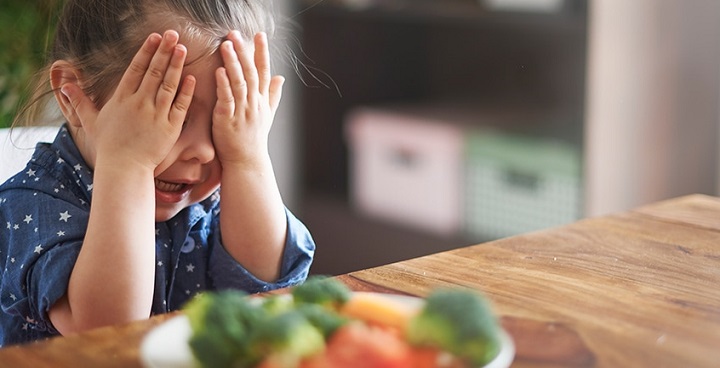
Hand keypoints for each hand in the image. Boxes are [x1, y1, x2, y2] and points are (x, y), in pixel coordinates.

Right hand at [61, 30, 195, 170]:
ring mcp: (156, 115)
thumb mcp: (91, 121)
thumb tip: (64, 85)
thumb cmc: (109, 146)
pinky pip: (180, 106)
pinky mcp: (170, 127)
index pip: (136, 69)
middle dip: (163, 52)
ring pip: (168, 85)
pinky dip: (186, 92)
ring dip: (176, 66)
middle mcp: (139, 103)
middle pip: (153, 72)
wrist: (124, 168)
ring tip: (182, 49)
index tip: (154, 37)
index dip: (146, 51)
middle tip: (173, 35)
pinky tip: (191, 78)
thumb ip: (80, 102)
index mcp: (122, 99)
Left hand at [212, 31, 284, 168]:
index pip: (264, 71)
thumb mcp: (267, 115)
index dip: (262, 52)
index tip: (259, 35)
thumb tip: (282, 77)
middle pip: (251, 73)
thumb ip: (273, 95)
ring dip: (232, 63)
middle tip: (235, 34)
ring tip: (226, 45)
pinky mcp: (228, 120)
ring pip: (239, 83)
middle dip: (244, 52)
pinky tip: (219, 71)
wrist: (247, 162)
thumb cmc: (254, 139)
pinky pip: (227, 99)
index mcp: (262, 100)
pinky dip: (223, 85)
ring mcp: (242, 111)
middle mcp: (254, 104)